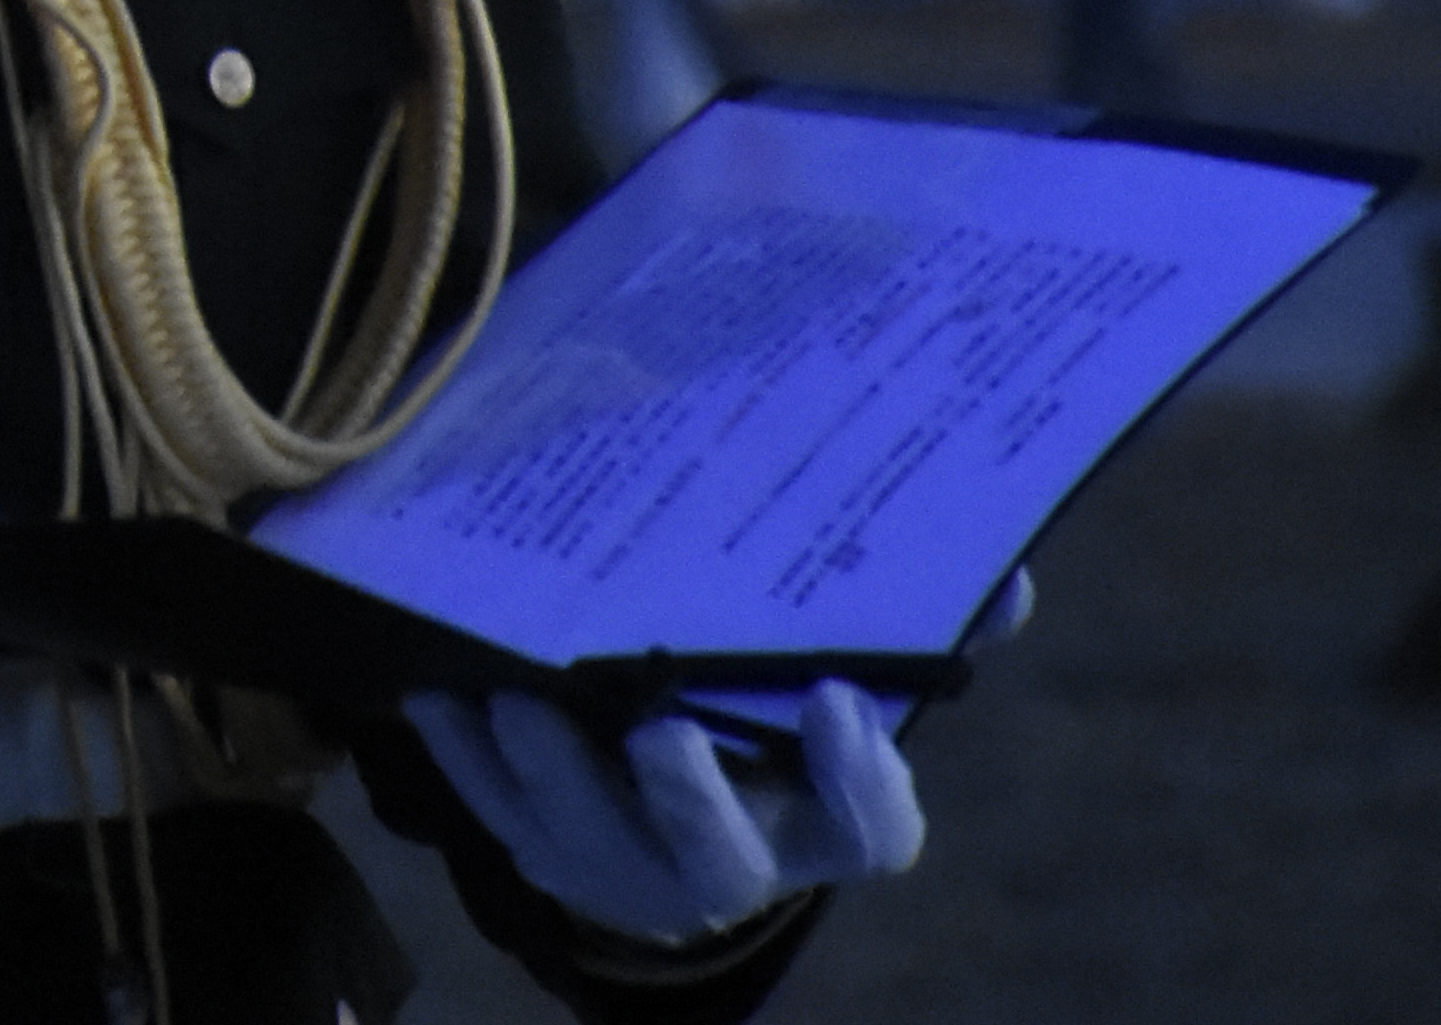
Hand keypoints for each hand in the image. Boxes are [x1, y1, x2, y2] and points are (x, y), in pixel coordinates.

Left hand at [402, 680, 927, 948]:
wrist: (672, 815)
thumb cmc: (774, 726)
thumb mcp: (844, 686)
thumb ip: (918, 633)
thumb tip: (1005, 575)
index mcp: (823, 826)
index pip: (870, 832)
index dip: (860, 778)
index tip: (838, 701)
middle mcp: (732, 863)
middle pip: (717, 853)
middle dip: (687, 793)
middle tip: (659, 722)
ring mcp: (625, 865)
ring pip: (582, 831)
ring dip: (548, 766)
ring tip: (520, 690)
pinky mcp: (538, 849)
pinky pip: (491, 807)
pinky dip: (463, 751)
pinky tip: (435, 686)